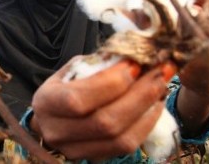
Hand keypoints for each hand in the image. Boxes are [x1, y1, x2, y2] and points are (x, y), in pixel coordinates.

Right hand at [30, 57, 166, 159]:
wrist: (51, 119)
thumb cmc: (64, 87)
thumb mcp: (73, 70)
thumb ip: (98, 64)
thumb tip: (133, 55)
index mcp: (46, 103)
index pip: (79, 99)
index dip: (111, 83)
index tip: (135, 63)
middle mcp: (57, 132)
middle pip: (105, 122)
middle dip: (139, 94)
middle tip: (160, 71)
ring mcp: (75, 150)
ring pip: (120, 139)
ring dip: (147, 110)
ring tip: (162, 86)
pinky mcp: (94, 159)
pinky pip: (126, 147)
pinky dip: (146, 124)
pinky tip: (155, 104)